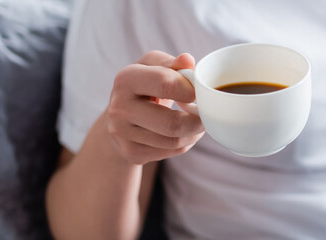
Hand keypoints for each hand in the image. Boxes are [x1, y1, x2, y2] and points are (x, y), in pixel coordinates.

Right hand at [106, 50, 204, 164]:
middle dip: (198, 120)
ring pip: (175, 141)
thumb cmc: (144, 85)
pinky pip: (171, 152)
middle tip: (206, 113)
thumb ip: (172, 63)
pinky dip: (185, 143)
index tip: (198, 92)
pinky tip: (184, 132)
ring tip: (196, 121)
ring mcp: (122, 133)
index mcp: (126, 79)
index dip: (191, 89)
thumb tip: (188, 60)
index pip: (166, 84)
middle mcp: (119, 107)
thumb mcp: (154, 66)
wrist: (119, 116)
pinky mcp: (131, 152)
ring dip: (194, 132)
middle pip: (173, 123)